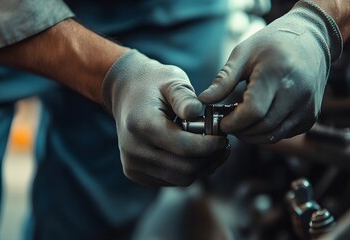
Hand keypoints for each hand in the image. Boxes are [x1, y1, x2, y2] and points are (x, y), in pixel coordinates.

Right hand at [102, 49, 228, 186]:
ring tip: (209, 147)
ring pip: (180, 179)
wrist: (126, 92)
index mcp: (141, 124)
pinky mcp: (136, 173)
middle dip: (209, 158)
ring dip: (200, 166)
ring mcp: (132, 164)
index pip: (184, 147)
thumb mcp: (172, 81)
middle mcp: (133, 149)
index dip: (210, 146)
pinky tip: (191, 152)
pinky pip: (171, 180)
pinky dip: (186, 169)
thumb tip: (197, 112)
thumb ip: (184, 97)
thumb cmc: (154, 84)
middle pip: (184, 169)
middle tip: (222, 144)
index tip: (223, 138)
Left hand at [199, 0, 341, 143]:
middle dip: (239, 130)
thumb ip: (223, 79)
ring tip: (240, 120)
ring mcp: (307, 108)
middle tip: (227, 122)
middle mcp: (297, 94)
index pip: (253, 111)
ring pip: (272, 135)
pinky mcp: (310, 118)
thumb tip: (203, 101)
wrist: (311, 42)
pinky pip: (282, 134)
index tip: (220, 120)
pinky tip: (258, 118)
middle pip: (262, 126)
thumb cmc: (272, 44)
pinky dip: (265, 132)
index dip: (233, 121)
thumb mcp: (243, 53)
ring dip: (251, 134)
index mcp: (278, 73)